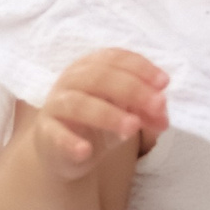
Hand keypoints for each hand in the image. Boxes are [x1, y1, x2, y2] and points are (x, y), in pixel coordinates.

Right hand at [31, 48, 170, 178]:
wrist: (65, 150)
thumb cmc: (100, 121)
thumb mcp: (128, 112)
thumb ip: (147, 110)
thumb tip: (163, 116)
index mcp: (91, 66)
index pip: (115, 58)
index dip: (141, 68)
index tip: (164, 82)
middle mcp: (71, 80)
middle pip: (100, 78)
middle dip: (133, 90)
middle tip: (158, 105)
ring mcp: (55, 105)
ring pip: (79, 103)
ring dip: (109, 114)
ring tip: (134, 128)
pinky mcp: (45, 132)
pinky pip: (55, 134)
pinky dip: (70, 142)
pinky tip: (86, 150)